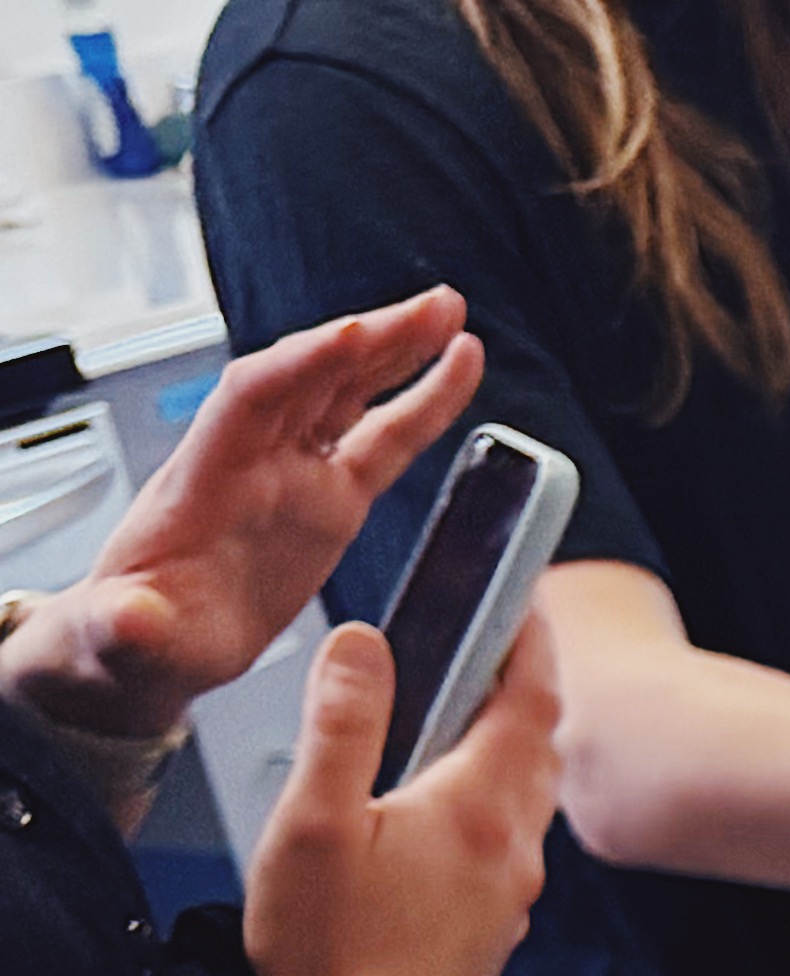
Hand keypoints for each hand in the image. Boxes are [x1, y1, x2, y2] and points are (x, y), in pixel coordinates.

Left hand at [4, 289, 482, 747]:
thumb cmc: (129, 635)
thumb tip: (132, 618)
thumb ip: (130, 624)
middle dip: (369, 339)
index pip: (252, 398)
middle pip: (310, 375)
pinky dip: (420, 406)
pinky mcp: (329, 503)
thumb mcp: (122, 637)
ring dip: (401, 353)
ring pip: (349, 394)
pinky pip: (381, 443)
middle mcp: (251, 460)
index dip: (303, 365)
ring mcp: (293, 476)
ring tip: (453, 318)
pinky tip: (457, 372)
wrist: (148, 643)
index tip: (356, 336)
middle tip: (432, 308)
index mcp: (204, 478)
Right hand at [242, 618, 559, 975]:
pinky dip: (494, 800)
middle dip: (524, 689)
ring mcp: (511, 897)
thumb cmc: (329, 953)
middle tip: (498, 644)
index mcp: (478, 812)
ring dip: (510, 747)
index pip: (529, 702)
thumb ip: (344, 723)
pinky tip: (448, 805)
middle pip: (539, 748)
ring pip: (528, 799)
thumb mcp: (316, 819)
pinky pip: (509, 845)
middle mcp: (514, 853)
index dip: (531, 643)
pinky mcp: (493, 930)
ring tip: (469, 712)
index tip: (527, 601)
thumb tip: (366, 645)